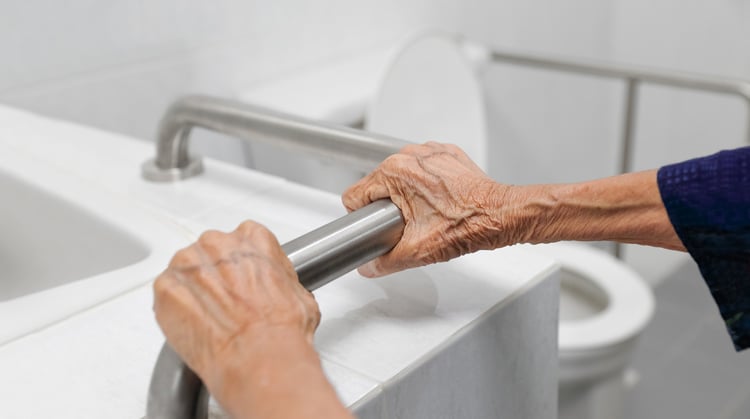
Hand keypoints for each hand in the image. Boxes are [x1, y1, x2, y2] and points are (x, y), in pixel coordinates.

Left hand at [153, 221, 320, 411]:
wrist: (260, 355)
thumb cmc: (281, 328)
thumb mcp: (299, 294)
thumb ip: (279, 280)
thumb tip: (279, 291)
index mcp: (252, 237)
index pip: (241, 240)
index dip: (241, 266)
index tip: (243, 283)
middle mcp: (217, 243)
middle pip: (209, 253)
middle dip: (215, 277)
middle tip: (228, 305)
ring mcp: (188, 264)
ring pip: (185, 272)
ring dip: (193, 292)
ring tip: (211, 320)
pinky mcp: (165, 288)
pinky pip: (166, 294)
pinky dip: (174, 309)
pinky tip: (194, 327)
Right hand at [342, 142, 513, 277]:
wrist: (500, 215)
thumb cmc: (467, 225)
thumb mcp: (416, 252)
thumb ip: (383, 261)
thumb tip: (370, 266)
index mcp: (395, 172)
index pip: (355, 195)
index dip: (363, 218)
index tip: (381, 227)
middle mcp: (410, 155)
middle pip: (377, 185)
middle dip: (387, 207)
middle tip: (410, 223)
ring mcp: (429, 151)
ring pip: (399, 176)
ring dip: (406, 194)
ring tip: (426, 213)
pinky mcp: (446, 154)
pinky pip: (422, 170)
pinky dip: (426, 185)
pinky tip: (439, 201)